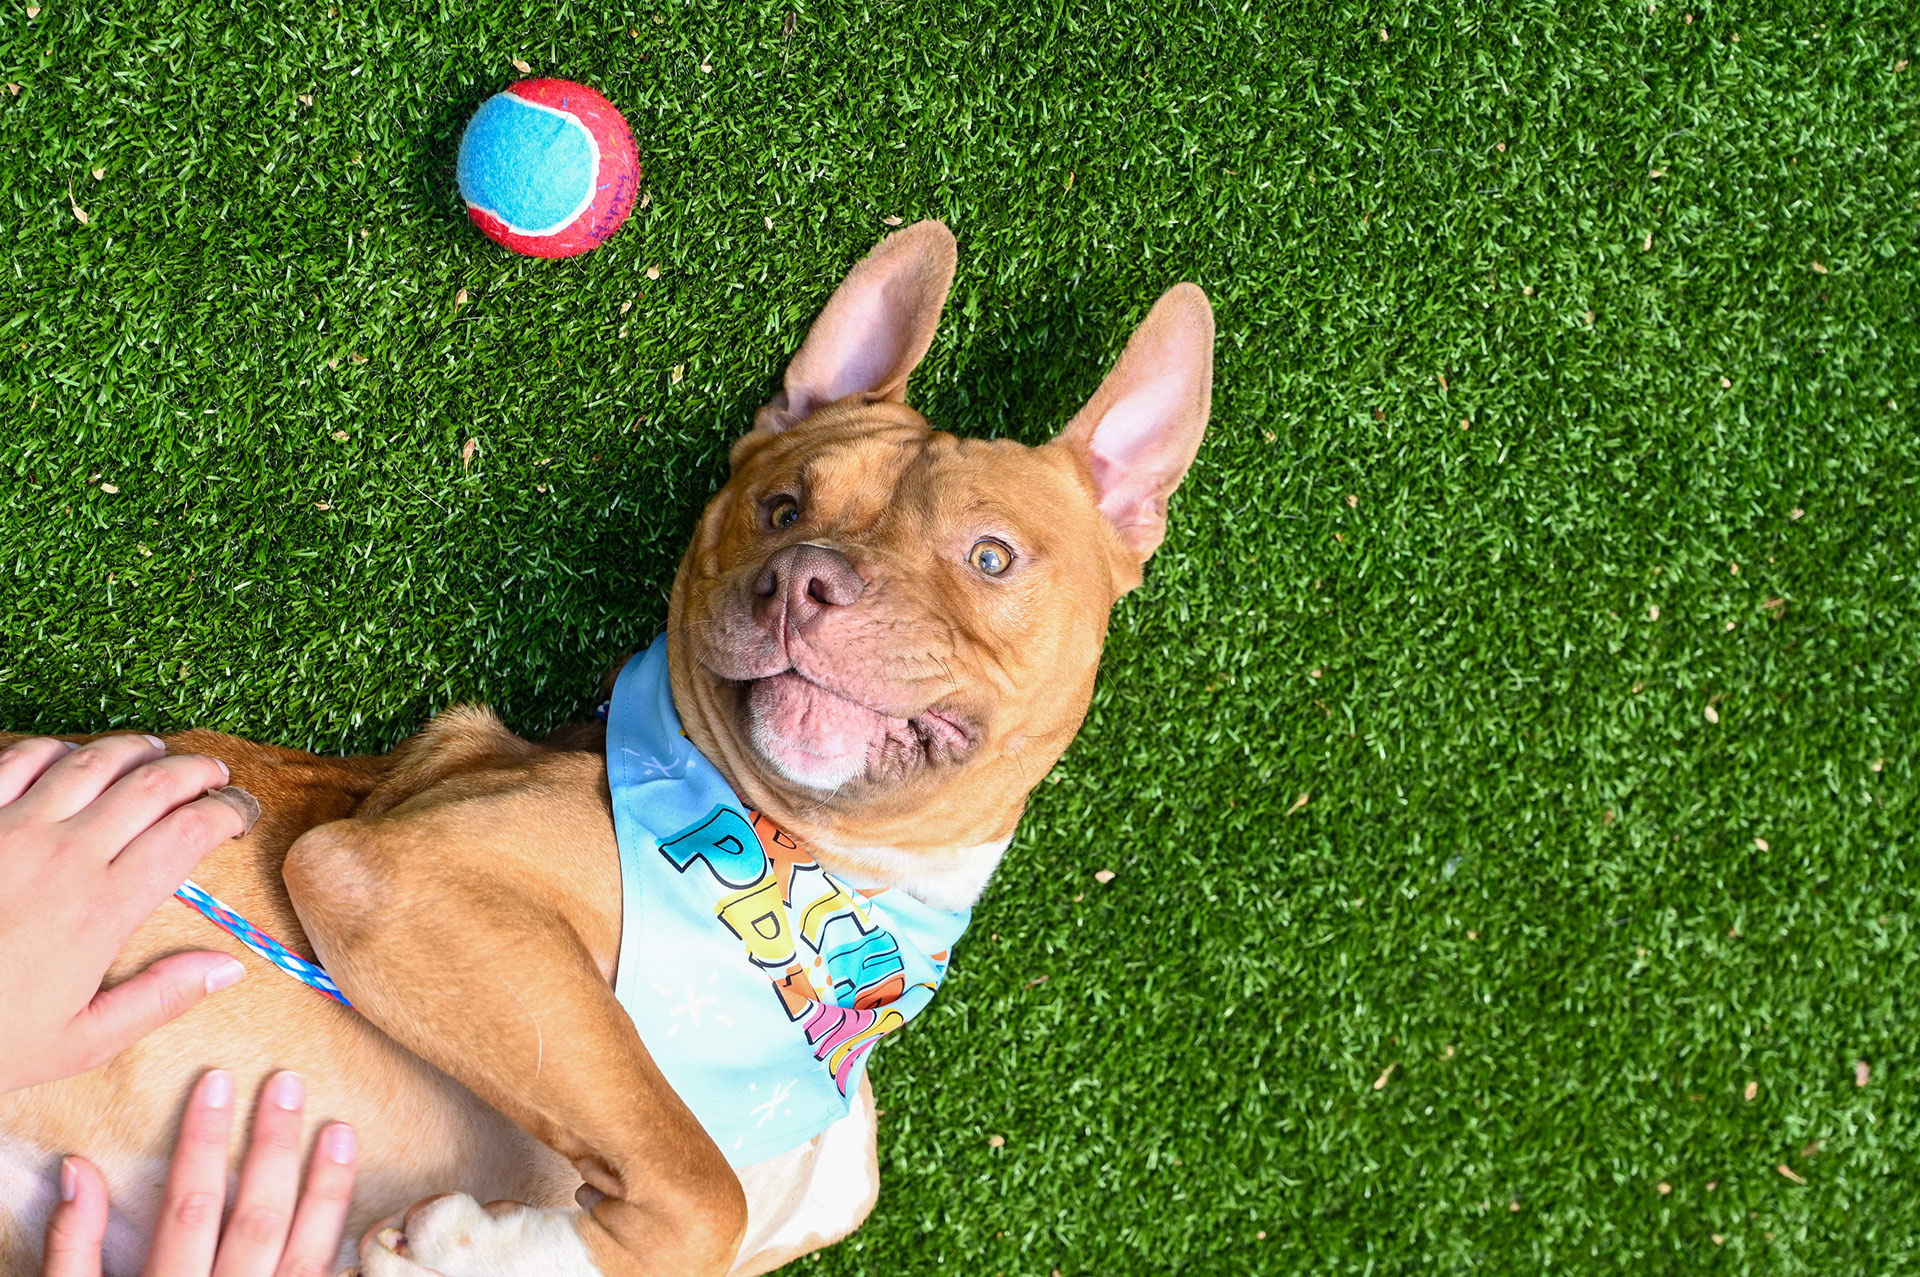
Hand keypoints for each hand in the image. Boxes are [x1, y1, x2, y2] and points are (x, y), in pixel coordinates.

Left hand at [0, 734, 257, 1093]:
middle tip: (214, 777)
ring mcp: (12, 829)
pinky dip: (58, 750)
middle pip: (153, 784)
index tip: (242, 814)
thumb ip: (159, 998)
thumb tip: (228, 967)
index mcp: (104, 907)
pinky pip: (21, 759)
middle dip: (197, 772)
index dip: (227, 813)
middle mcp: (66, 855)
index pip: (190, 834)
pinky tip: (71, 757)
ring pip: (94, 761)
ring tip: (156, 755)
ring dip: (137, 750)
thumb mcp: (79, 1041)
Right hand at [43, 1068, 359, 1276]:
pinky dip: (343, 1248)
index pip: (191, 1207)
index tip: (218, 1082)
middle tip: (289, 1083)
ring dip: (327, 1188)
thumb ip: (75, 1251)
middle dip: (274, 1147)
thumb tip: (80, 1172)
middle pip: (258, 1218)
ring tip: (342, 1129)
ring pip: (308, 1253)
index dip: (204, 1142)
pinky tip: (358, 1208)